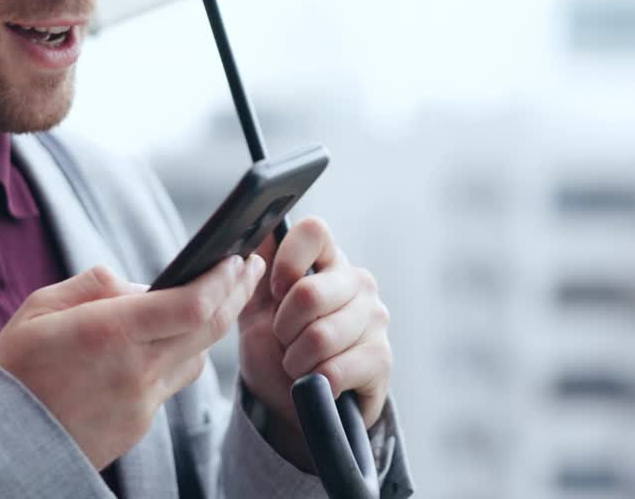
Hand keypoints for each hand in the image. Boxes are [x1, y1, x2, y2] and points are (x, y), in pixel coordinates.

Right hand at [0, 255, 265, 469]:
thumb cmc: (13, 367)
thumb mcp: (40, 307)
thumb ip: (96, 286)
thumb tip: (140, 285)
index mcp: (109, 333)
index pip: (193, 304)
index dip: (223, 279)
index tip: (235, 257)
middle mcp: (135, 371)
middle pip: (209, 329)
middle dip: (236, 294)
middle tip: (250, 268)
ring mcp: (141, 404)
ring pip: (199, 358)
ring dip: (212, 327)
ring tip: (218, 298)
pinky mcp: (139, 426)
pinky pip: (175, 383)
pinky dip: (183, 357)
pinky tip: (175, 340)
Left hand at [237, 217, 391, 469]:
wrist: (292, 405)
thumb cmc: (276, 349)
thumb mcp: (255, 307)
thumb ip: (253, 268)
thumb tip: (252, 228)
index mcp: (327, 260)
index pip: (313, 231)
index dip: (286, 262)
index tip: (275, 292)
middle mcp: (358, 282)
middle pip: (309, 292)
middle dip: (282, 327)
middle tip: (283, 340)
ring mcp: (375, 318)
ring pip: (320, 337)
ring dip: (295, 360)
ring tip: (298, 364)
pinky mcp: (382, 358)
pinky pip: (334, 370)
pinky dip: (314, 382)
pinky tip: (317, 381)